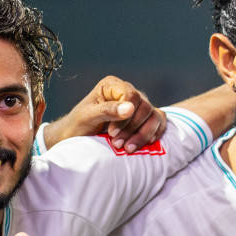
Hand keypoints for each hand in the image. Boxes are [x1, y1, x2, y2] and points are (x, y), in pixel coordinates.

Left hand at [46, 75, 164, 152]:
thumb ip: (107, 110)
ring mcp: (137, 105)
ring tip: (128, 149)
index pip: (131, 95)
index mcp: (112, 85)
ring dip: (143, 134)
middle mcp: (127, 92)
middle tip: (118, 145)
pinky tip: (146, 144)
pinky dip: (155, 133)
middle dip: (132, 129)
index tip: (112, 133)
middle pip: (145, 107)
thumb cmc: (79, 124)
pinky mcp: (144, 118)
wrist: (77, 137)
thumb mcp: (88, 116)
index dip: (126, 116)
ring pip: (154, 116)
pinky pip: (159, 122)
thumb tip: (130, 108)